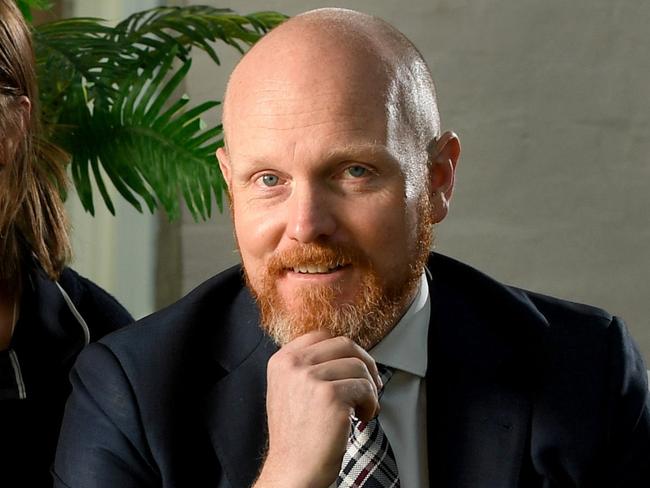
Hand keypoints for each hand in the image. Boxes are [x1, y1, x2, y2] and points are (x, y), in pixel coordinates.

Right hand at [254, 331, 381, 487]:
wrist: (292, 470)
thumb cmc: (296, 436)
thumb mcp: (289, 390)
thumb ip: (307, 366)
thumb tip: (345, 354)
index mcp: (282, 360)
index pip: (322, 335)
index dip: (344, 350)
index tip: (353, 366)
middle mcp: (294, 365)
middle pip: (344, 344)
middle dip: (364, 362)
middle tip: (370, 383)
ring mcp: (311, 378)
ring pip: (358, 366)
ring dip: (369, 388)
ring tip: (362, 408)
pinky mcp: (331, 396)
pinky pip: (365, 388)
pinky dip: (371, 404)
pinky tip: (362, 418)